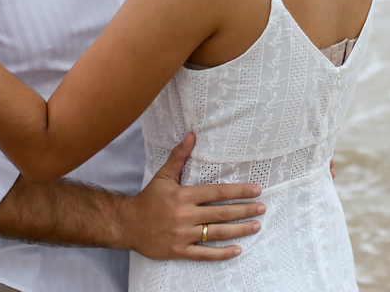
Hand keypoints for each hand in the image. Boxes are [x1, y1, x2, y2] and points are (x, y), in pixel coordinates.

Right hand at [124, 133, 265, 260]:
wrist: (127, 224)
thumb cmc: (148, 199)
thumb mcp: (164, 175)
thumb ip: (179, 156)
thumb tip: (192, 134)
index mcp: (184, 196)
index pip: (217, 192)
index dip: (238, 191)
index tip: (256, 190)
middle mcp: (185, 215)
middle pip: (221, 213)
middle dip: (244, 210)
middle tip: (262, 208)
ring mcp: (182, 235)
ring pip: (216, 233)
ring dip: (239, 230)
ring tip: (256, 226)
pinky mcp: (179, 251)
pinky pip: (204, 254)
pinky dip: (221, 253)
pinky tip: (237, 249)